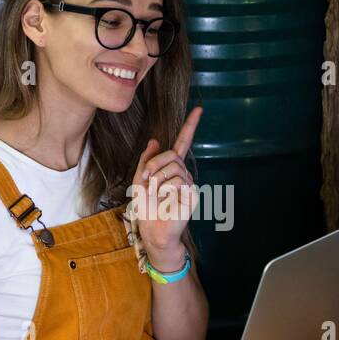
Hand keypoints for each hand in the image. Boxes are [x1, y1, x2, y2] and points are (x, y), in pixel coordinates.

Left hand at [131, 106, 201, 261]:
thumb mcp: (139, 180)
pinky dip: (165, 189)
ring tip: (156, 194)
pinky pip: (177, 181)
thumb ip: (146, 160)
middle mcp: (182, 173)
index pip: (182, 143)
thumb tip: (154, 140)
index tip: (199, 110)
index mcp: (171, 168)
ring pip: (173, 167)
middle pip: (170, 154)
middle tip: (146, 180)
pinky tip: (166, 200)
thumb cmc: (146, 208)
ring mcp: (188, 183)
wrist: (152, 230)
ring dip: (157, 179)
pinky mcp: (192, 194)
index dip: (190, 126)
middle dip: (154, 165)